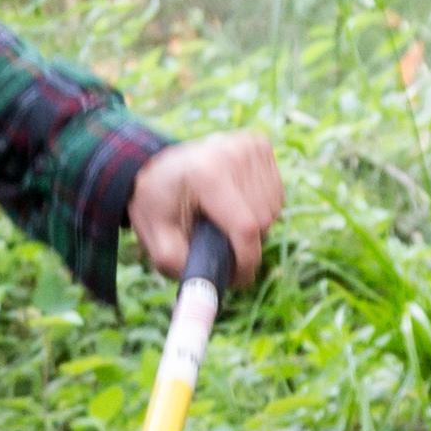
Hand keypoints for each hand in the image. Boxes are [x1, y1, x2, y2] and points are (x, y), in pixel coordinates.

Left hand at [131, 131, 282, 291]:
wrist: (159, 168)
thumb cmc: (157, 205)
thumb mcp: (154, 238)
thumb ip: (177, 265)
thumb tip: (208, 285)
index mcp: (205, 174)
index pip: (245, 226)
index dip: (246, 260)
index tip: (238, 278)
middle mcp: (231, 152)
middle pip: (263, 221)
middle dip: (245, 243)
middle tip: (218, 244)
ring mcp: (248, 145)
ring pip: (273, 210)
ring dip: (253, 226)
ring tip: (221, 219)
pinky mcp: (260, 145)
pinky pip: (275, 195)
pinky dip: (259, 208)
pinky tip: (234, 201)